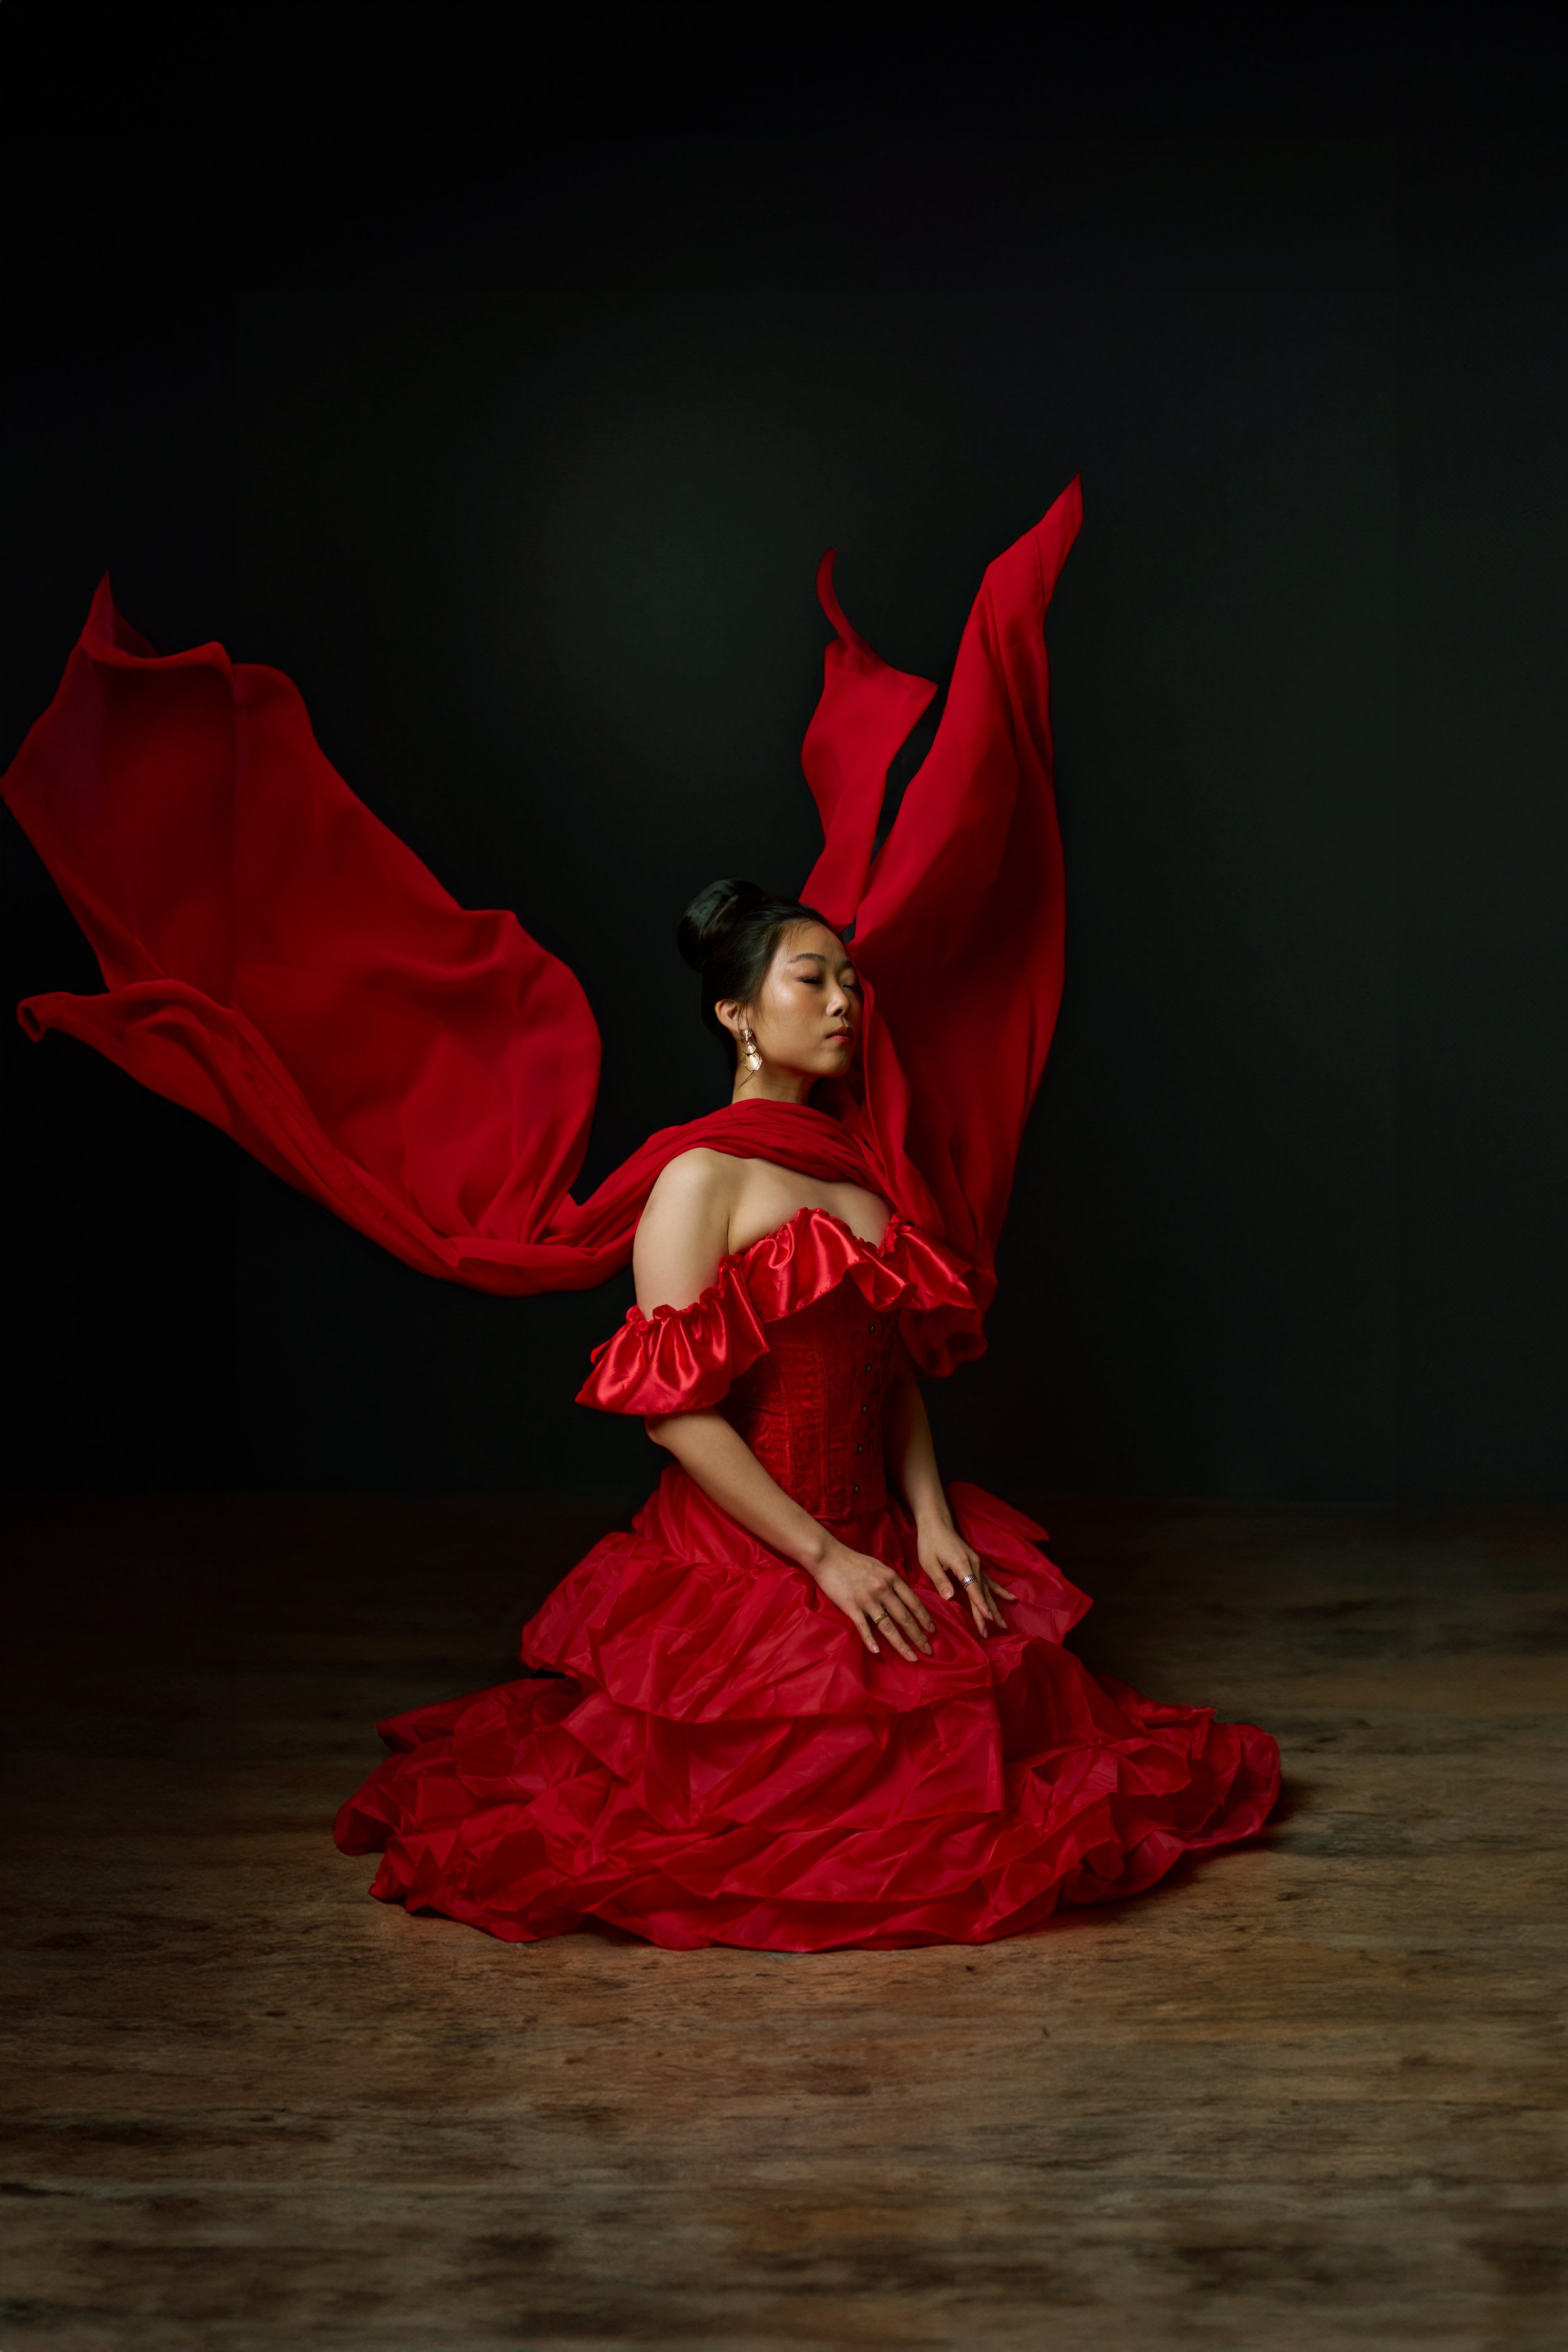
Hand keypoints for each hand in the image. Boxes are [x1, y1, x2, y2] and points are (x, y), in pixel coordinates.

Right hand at [809, 1539, 935, 1662]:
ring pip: (888, 1626)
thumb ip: (891, 1581)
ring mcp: (867, 1599)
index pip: (914, 1602)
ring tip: (912, 1658)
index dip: (925, 1619)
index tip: (933, 1632)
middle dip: (919, 1637)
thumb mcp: (879, 1567)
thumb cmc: (853, 1560)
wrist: (828, 1555)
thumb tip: (902, 1596)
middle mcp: (883, 1589)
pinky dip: (871, 1640)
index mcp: (892, 1578)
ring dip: (901, 1644)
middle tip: (929, 1651)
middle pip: (905, 1618)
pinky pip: (864, 1627)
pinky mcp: (851, 1606)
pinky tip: (878, 1652)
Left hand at [914, 1518, 1014, 1637]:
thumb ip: (940, 1579)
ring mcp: (977, 1564)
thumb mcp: (928, 1561)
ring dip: (994, 1607)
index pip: (973, 1588)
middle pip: (982, 1593)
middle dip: (986, 1613)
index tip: (987, 1619)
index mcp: (962, 1564)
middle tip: (988, 1632)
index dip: (980, 1605)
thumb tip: (949, 1598)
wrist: (937, 1523)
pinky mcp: (976, 1564)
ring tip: (1003, 1625)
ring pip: (987, 1589)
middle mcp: (974, 1565)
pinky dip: (999, 1591)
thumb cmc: (930, 1542)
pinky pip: (989, 1581)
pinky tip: (1011, 1599)